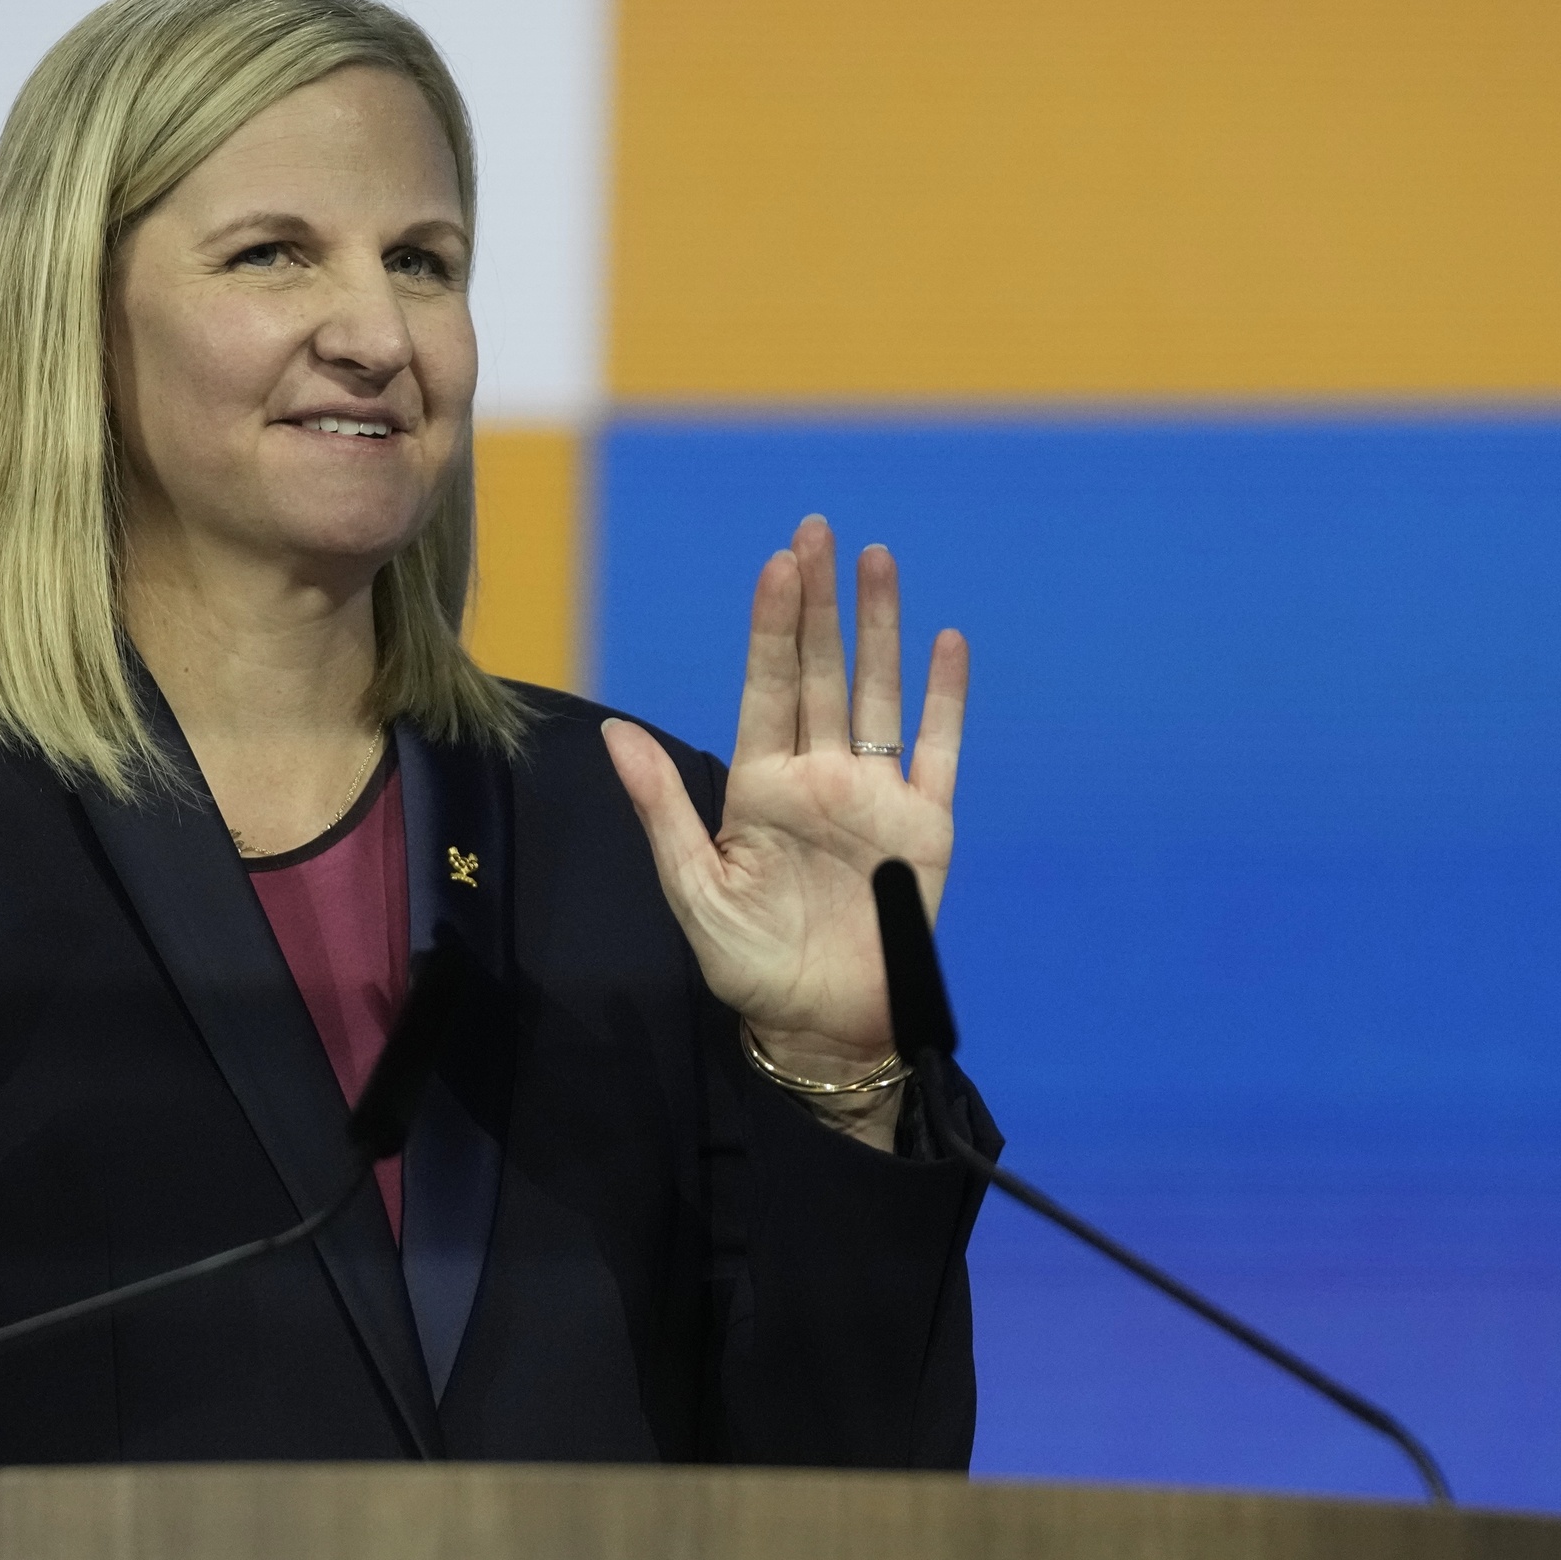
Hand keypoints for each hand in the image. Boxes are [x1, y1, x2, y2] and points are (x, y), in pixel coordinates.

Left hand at [601, 514, 967, 1098]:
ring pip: (876, 695)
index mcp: (760, 787)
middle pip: (820, 672)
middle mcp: (818, 778)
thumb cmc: (748, 967)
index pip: (766, 687)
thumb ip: (661, 806)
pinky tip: (946, 645)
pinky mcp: (924, 827)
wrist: (819, 1029)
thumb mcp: (693, 888)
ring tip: (878, 559)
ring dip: (879, 629)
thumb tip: (614, 732)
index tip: (778, 565)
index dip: (772, 626)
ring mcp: (874, 797)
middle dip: (819, 603)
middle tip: (817, 530)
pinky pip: (937, 751)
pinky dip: (945, 700)